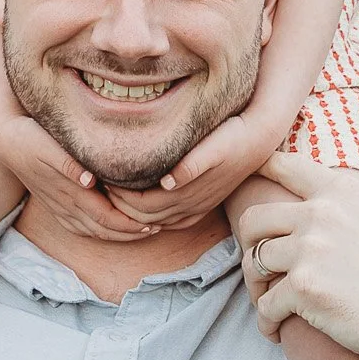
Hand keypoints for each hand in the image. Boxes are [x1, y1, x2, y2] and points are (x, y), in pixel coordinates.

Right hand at [0, 109, 159, 243]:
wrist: (5, 139)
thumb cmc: (31, 137)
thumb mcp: (49, 146)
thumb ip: (70, 164)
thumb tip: (89, 180)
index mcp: (69, 192)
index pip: (106, 217)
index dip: (130, 224)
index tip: (154, 222)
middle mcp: (64, 205)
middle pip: (103, 229)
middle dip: (130, 232)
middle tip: (156, 229)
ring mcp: (58, 207)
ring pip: (92, 231)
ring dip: (117, 234)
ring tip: (140, 230)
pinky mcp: (53, 204)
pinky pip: (79, 227)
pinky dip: (99, 231)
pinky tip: (109, 226)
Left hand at [100, 114, 272, 230]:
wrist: (259, 140)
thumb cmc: (233, 137)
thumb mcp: (215, 147)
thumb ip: (192, 165)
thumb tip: (167, 181)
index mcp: (189, 193)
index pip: (142, 207)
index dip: (119, 196)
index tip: (103, 177)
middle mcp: (191, 207)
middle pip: (143, 218)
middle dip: (119, 206)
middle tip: (100, 185)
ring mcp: (196, 209)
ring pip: (154, 222)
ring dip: (132, 212)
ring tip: (113, 191)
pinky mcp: (201, 206)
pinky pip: (170, 221)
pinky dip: (151, 216)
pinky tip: (140, 202)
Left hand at [235, 152, 358, 359]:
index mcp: (341, 191)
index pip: (284, 166)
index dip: (258, 171)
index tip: (245, 184)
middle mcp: (321, 212)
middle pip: (253, 219)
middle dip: (248, 245)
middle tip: (259, 268)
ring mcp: (309, 249)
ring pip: (254, 263)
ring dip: (257, 288)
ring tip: (271, 304)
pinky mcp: (303, 287)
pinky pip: (264, 304)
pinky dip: (267, 321)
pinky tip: (277, 330)